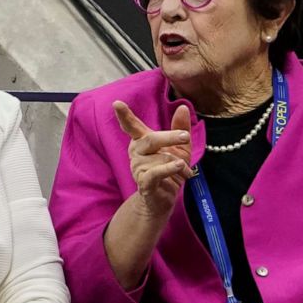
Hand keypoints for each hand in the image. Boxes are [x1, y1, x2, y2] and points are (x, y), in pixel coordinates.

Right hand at [113, 101, 192, 217]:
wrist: (164, 198)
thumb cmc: (170, 170)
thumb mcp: (179, 147)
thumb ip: (180, 128)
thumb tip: (182, 107)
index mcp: (142, 141)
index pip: (132, 126)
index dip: (124, 116)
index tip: (117, 103)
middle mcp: (136, 152)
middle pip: (150, 139)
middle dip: (169, 137)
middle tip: (185, 136)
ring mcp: (138, 168)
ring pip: (160, 158)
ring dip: (179, 164)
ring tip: (184, 170)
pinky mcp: (144, 182)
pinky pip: (157, 172)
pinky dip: (169, 168)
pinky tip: (180, 165)